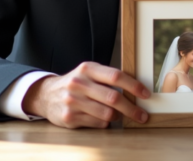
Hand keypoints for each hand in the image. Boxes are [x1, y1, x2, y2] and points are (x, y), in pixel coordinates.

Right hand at [23, 62, 150, 128]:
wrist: (47, 95)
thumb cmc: (77, 84)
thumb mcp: (89, 73)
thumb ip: (108, 78)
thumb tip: (137, 89)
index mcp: (87, 69)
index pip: (116, 76)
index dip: (134, 86)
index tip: (146, 94)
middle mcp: (79, 84)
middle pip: (113, 98)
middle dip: (132, 108)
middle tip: (142, 115)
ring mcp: (72, 101)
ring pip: (107, 113)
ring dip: (118, 117)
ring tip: (119, 115)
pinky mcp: (69, 117)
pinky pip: (97, 123)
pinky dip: (105, 123)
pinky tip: (103, 119)